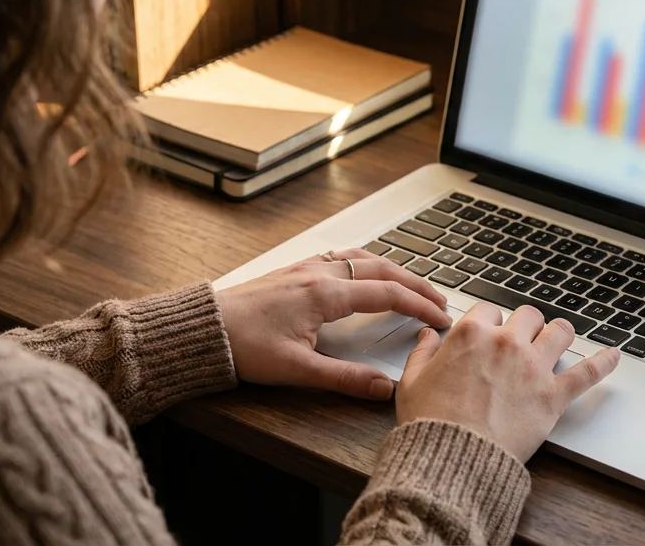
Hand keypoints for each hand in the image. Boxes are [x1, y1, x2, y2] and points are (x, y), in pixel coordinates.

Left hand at [215, 249, 451, 399]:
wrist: (203, 330)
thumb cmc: (243, 347)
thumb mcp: (297, 370)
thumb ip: (345, 379)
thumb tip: (385, 388)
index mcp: (325, 293)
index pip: (388, 293)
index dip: (420, 305)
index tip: (442, 318)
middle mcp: (319, 272)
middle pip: (382, 269)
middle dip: (415, 284)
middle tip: (439, 301)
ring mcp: (306, 267)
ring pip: (362, 258)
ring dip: (392, 270)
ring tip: (411, 286)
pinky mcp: (294, 271)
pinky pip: (341, 257)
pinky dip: (366, 264)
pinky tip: (364, 275)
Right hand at [395, 302, 619, 460]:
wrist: (453, 458)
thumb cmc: (431, 423)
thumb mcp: (411, 383)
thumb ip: (421, 354)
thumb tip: (427, 337)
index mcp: (471, 335)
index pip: (488, 310)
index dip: (489, 323)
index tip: (489, 334)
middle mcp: (506, 344)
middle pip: (528, 315)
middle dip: (526, 326)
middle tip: (523, 340)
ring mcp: (533, 368)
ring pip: (560, 332)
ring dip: (560, 334)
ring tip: (560, 339)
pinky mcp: (553, 395)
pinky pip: (587, 373)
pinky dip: (604, 363)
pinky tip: (614, 355)